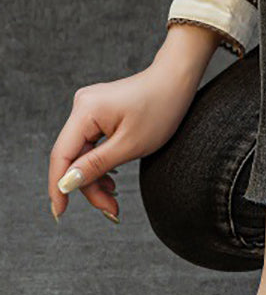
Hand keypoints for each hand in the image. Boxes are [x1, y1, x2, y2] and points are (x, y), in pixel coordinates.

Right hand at [48, 24, 220, 221]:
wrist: (177, 81)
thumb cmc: (161, 109)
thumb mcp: (131, 145)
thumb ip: (96, 165)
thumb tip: (66, 184)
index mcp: (85, 111)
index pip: (61, 155)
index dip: (58, 187)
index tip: (60, 213)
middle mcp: (81, 107)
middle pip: (74, 157)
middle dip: (88, 186)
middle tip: (111, 210)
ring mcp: (89, 109)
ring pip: (83, 153)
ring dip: (96, 178)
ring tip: (114, 201)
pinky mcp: (98, 113)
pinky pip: (92, 144)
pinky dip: (101, 164)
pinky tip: (111, 181)